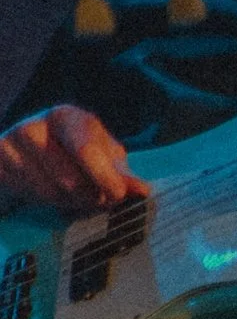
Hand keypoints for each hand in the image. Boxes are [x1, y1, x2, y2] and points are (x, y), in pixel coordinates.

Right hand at [0, 105, 149, 212]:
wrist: (33, 146)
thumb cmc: (77, 149)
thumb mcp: (104, 153)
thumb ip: (121, 171)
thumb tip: (141, 189)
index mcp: (64, 115)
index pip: (85, 150)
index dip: (104, 178)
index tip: (118, 195)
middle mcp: (31, 126)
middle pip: (69, 181)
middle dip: (90, 196)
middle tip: (99, 197)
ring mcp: (7, 145)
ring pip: (49, 194)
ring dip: (70, 203)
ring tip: (76, 194)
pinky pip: (27, 197)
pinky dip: (46, 202)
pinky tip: (50, 190)